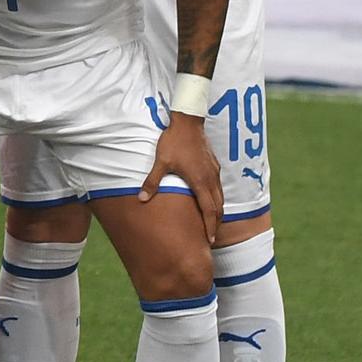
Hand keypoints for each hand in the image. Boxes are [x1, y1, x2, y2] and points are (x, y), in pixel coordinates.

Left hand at [143, 111, 223, 240]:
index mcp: (200, 181)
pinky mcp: (214, 165)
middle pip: (218, 207)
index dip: (210, 227)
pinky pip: (218, 187)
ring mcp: (214, 172)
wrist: (188, 122)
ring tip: (211, 223)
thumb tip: (141, 199)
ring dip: (217, 212)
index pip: (209, 210)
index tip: (209, 240)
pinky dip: (217, 199)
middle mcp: (211, 179)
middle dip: (215, 224)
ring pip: (220, 197)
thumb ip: (152, 182)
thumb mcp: (161, 163)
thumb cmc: (174, 142)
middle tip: (210, 238)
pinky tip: (210, 201)